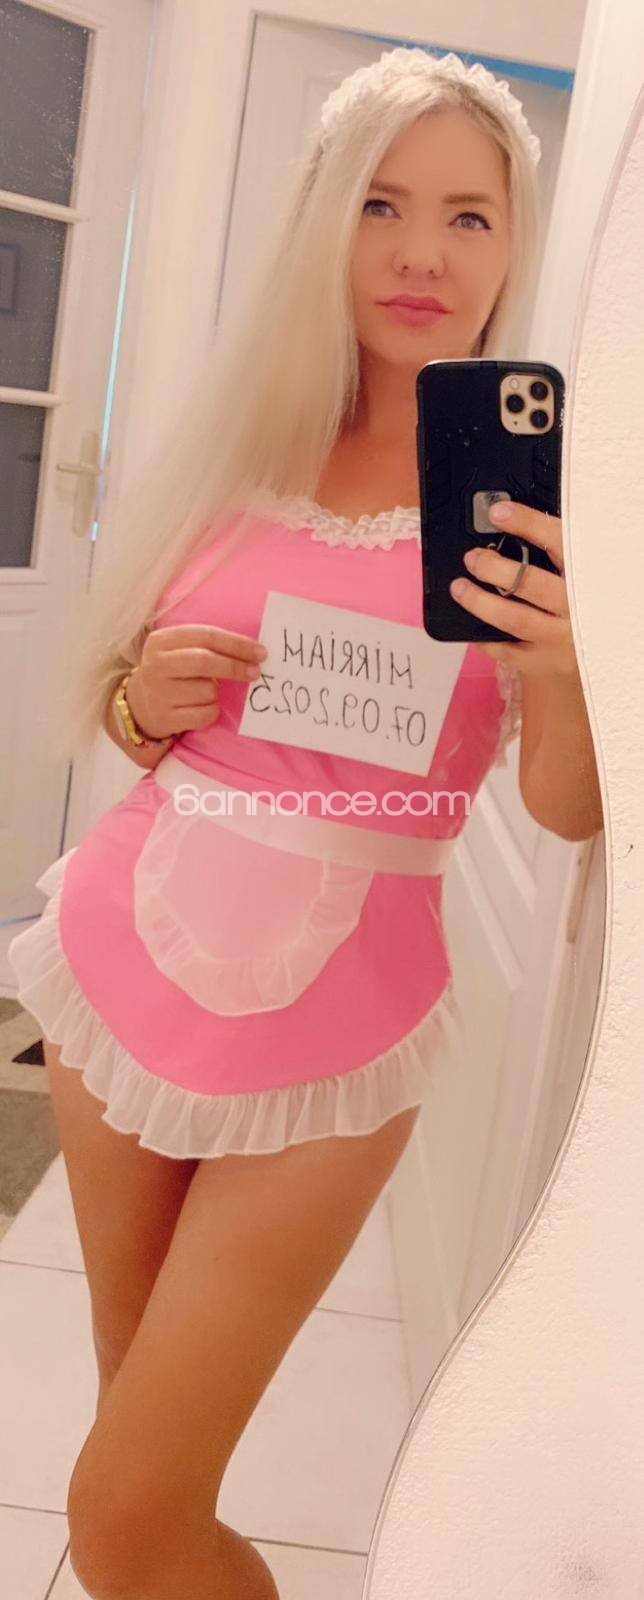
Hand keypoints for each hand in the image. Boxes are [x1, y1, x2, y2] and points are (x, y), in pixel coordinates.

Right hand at [126, 623, 267, 739]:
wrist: (139, 706)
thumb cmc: (172, 674)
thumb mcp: (180, 651)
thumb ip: (209, 647)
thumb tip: (252, 653)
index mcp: (162, 641)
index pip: (206, 636)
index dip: (237, 644)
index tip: (260, 652)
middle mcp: (156, 665)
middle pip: (205, 661)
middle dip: (235, 666)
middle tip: (255, 672)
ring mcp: (158, 692)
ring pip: (207, 691)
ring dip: (216, 693)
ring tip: (204, 692)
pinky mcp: (165, 718)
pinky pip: (204, 714)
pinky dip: (211, 711)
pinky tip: (199, 708)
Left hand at [449, 501, 576, 679]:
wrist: (598, 652)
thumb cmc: (578, 601)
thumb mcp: (574, 573)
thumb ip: (549, 551)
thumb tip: (503, 520)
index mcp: (585, 575)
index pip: (558, 542)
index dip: (527, 524)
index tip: (498, 512)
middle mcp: (575, 607)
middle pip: (532, 584)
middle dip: (495, 568)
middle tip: (472, 558)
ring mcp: (559, 638)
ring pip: (515, 618)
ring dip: (481, 602)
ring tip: (459, 587)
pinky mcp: (542, 662)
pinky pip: (506, 650)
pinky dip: (484, 636)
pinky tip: (469, 623)